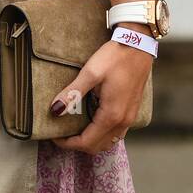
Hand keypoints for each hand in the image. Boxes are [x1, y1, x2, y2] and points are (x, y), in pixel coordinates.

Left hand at [48, 39, 152, 153]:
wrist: (137, 45)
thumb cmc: (114, 57)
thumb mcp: (90, 73)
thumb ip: (73, 93)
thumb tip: (55, 110)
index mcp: (112, 115)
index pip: (87, 142)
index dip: (68, 143)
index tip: (54, 137)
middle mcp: (123, 121)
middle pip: (97, 146)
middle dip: (78, 144)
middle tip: (61, 134)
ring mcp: (130, 117)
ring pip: (108, 141)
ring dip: (91, 141)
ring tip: (74, 129)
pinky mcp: (132, 111)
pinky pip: (116, 133)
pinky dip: (102, 134)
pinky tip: (92, 121)